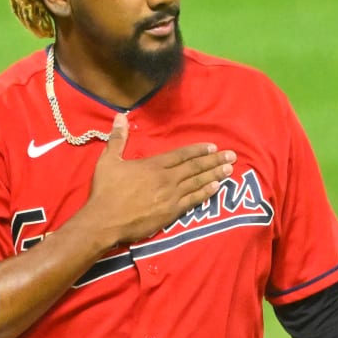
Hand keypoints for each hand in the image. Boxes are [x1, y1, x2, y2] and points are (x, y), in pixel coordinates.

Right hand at [83, 113, 235, 246]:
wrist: (105, 221)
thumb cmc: (106, 191)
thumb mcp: (108, 161)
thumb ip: (117, 139)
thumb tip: (120, 116)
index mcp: (154, 165)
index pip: (181, 154)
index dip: (198, 150)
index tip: (212, 147)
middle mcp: (166, 178)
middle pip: (195, 167)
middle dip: (214, 161)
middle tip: (232, 156)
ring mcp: (171, 196)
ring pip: (197, 182)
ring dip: (215, 175)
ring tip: (229, 169)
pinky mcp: (171, 213)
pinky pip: (193, 200)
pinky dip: (206, 193)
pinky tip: (216, 188)